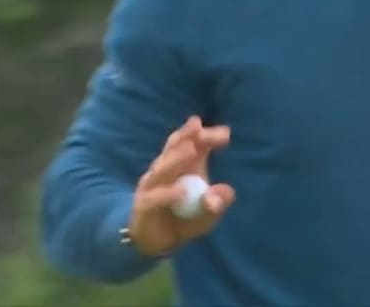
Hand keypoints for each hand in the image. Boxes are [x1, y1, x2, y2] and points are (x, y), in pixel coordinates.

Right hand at [127, 115, 234, 256]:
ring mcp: (152, 185)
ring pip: (162, 168)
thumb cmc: (185, 218)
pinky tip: (182, 191)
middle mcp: (165, 169)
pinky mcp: (144, 204)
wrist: (160, 242)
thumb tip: (225, 191)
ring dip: (176, 158)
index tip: (226, 135)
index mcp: (183, 164)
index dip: (205, 135)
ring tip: (192, 150)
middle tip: (198, 127)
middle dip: (186, 136)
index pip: (192, 143)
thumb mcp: (208, 213)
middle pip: (173, 147)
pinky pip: (154, 197)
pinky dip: (168, 194)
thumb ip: (218, 201)